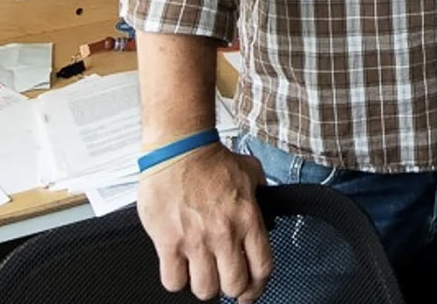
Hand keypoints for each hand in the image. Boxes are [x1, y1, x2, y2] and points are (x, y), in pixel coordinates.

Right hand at [137, 144, 271, 300]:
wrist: (179, 147)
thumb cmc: (210, 159)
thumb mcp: (251, 173)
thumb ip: (262, 195)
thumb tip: (268, 213)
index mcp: (248, 219)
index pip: (262, 268)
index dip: (258, 286)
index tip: (251, 290)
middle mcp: (224, 234)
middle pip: (234, 286)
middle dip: (231, 289)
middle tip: (225, 283)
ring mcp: (195, 241)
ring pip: (204, 289)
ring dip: (204, 285)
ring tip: (201, 273)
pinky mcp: (168, 243)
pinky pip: (173, 281)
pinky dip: (177, 280)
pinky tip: (179, 267)